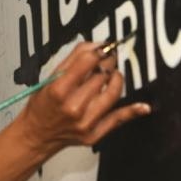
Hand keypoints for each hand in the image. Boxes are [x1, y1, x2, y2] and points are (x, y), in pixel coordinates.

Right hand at [18, 41, 150, 155]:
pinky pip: (117, 119)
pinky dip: (132, 112)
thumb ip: (73, 59)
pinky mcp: (94, 134)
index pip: (87, 61)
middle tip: (108, 59)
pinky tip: (143, 107)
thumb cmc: (42, 105)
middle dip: (107, 63)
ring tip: (112, 73)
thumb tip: (97, 45)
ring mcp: (85, 122)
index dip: (98, 51)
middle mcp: (73, 107)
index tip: (103, 48)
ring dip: (116, 78)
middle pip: (101, 75)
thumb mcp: (49, 77)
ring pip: (112, 93)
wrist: (37, 134)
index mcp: (59, 90)